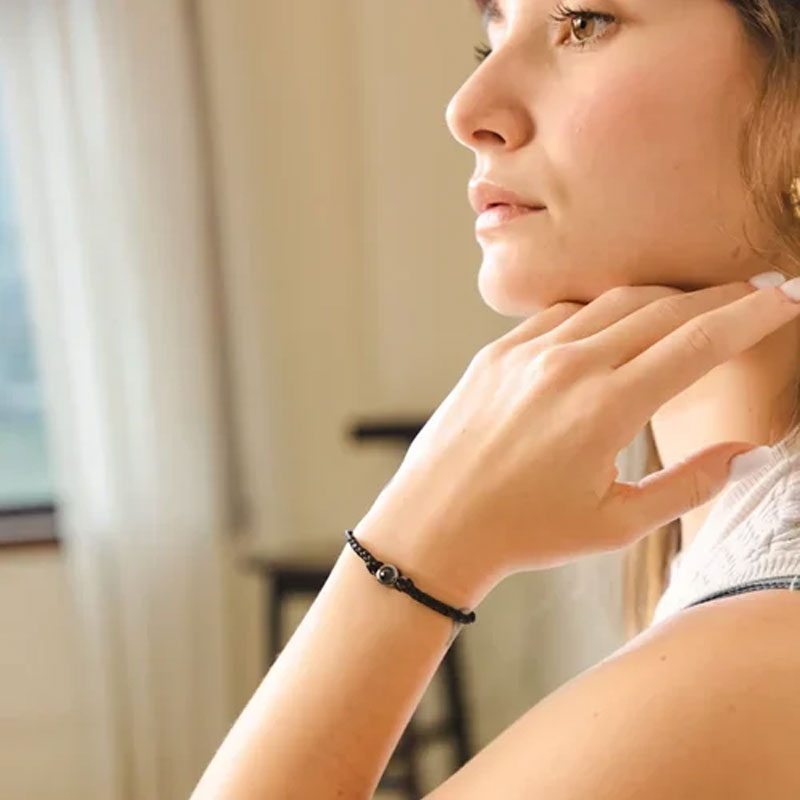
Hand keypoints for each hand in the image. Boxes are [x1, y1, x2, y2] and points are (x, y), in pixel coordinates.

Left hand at [358, 277, 799, 595]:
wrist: (435, 524)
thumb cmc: (525, 534)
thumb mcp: (616, 525)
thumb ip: (688, 485)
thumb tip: (742, 453)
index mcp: (606, 409)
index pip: (698, 343)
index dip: (751, 316)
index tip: (784, 300)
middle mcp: (568, 367)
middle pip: (664, 310)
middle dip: (718, 298)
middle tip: (752, 294)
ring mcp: (527, 353)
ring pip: (613, 303)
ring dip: (662, 300)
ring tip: (692, 310)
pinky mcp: (497, 353)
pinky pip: (562, 314)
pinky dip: (600, 312)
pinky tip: (616, 325)